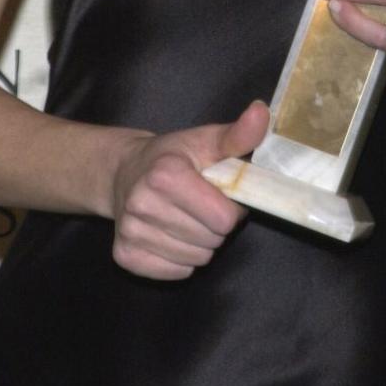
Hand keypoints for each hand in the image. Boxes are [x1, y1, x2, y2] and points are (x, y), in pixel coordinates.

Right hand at [111, 100, 269, 279]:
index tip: (220, 194)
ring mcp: (131, 232)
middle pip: (212, 240)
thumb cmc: (173, 155)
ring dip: (200, 243)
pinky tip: (170, 234)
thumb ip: (237, 134)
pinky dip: (181, 259)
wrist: (123, 172)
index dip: (230, 208)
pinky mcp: (125, 256)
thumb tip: (262, 112)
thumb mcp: (206, 140)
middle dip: (215, 226)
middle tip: (202, 206)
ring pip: (196, 260)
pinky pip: (176, 272)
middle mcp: (143, 204)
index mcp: (166, 175)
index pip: (223, 218)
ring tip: (187, 218)